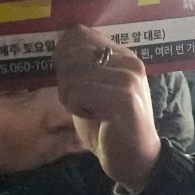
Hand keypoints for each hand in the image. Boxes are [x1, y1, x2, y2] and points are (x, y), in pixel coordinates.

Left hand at [55, 24, 162, 191]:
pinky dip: (75, 107)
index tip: (69, 79)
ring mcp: (129, 79)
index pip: (80, 34)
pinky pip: (78, 91)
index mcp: (123, 56)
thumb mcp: (92, 91)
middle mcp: (129, 62)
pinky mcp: (124, 98)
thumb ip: (81, 69)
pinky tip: (92, 117)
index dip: (63, 54)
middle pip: (72, 53)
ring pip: (73, 74)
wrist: (135, 160)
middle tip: (79, 100)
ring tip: (87, 110)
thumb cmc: (109, 127)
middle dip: (64, 79)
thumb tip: (59, 47)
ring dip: (69, 97)